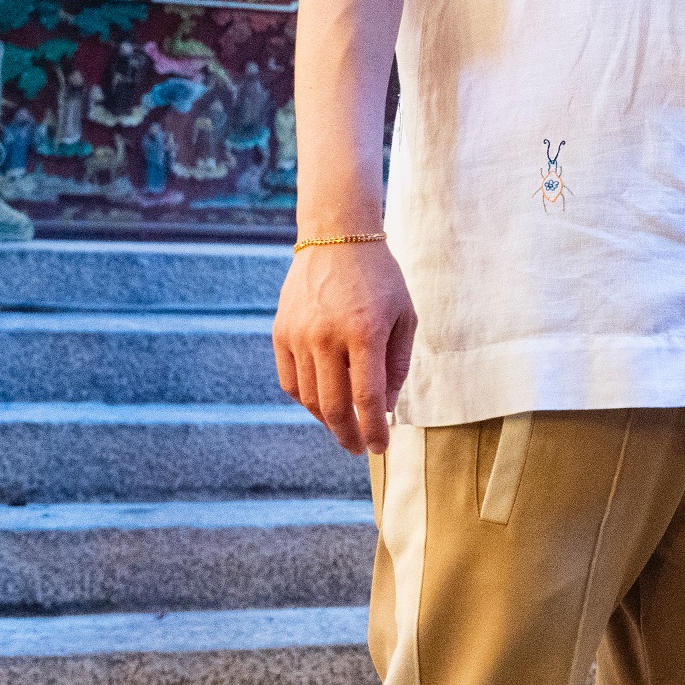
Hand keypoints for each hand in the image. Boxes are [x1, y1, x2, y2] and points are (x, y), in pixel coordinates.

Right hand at [273, 239, 417, 454]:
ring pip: (309, 398)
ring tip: (344, 426)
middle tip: (358, 448)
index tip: (380, 447)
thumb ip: (398, 365)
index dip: (374, 429)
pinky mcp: (280, 333)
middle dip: (348, 435)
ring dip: (327, 420)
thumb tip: (386, 408)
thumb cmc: (380, 278)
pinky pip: (291, 381)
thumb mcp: (404, 316)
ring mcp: (299, 335)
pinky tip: (322, 402)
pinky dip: (306, 399)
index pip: (367, 398)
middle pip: (333, 406)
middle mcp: (327, 336)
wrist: (336, 236)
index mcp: (365, 332)